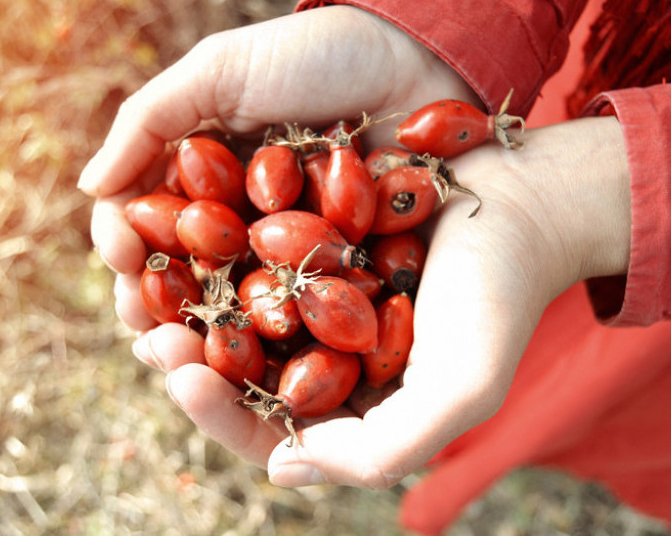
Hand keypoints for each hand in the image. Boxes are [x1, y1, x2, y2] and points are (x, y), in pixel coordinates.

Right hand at [79, 5, 479, 330]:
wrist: (417, 58)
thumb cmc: (316, 54)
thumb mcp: (221, 71)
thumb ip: (149, 121)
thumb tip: (88, 190)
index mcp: (203, 191)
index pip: (146, 236)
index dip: (126, 253)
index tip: (121, 254)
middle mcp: (241, 236)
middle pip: (185, 293)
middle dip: (157, 320)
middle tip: (153, 334)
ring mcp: (293, 267)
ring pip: (236, 326)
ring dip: (205, 354)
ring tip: (189, 368)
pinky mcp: (345, 288)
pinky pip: (305, 331)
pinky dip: (278, 354)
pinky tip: (259, 370)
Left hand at [130, 116, 630, 487]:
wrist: (527, 205)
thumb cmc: (501, 298)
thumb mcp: (460, 389)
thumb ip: (383, 450)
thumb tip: (283, 467)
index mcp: (354, 408)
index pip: (270, 431)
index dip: (220, 415)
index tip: (184, 378)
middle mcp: (326, 360)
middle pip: (238, 377)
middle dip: (186, 362)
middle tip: (148, 335)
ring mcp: (314, 301)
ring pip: (232, 318)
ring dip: (185, 309)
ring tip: (144, 289)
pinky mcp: (310, 244)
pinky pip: (246, 256)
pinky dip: (210, 252)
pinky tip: (178, 232)